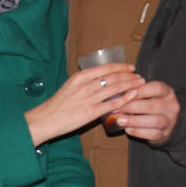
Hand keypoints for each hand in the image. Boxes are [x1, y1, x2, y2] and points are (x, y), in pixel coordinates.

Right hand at [25, 63, 144, 144]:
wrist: (45, 119)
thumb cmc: (58, 104)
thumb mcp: (70, 86)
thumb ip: (85, 81)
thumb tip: (102, 78)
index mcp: (80, 76)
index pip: (106, 68)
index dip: (121, 67)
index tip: (131, 67)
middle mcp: (86, 85)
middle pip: (114, 77)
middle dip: (129, 76)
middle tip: (139, 76)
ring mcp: (89, 98)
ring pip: (115, 88)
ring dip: (131, 85)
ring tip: (140, 84)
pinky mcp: (91, 112)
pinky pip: (112, 104)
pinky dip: (125, 98)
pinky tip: (133, 96)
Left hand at [114, 80, 179, 144]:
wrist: (166, 122)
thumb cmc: (152, 104)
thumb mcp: (150, 94)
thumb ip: (138, 92)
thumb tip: (118, 93)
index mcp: (168, 93)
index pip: (157, 88)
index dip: (141, 90)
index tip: (125, 93)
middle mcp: (172, 106)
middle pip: (152, 106)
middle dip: (132, 107)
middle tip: (117, 108)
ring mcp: (170, 121)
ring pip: (153, 121)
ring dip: (134, 121)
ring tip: (120, 120)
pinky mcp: (165, 134)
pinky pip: (152, 134)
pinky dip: (138, 132)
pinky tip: (128, 129)